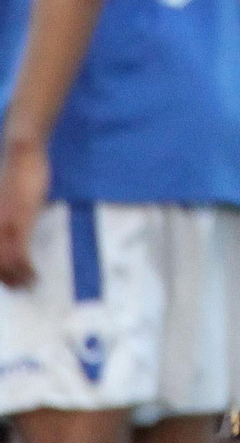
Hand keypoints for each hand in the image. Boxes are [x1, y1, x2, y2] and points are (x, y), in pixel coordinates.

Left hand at [0, 137, 48, 287]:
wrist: (20, 155)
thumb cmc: (14, 173)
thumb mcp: (7, 200)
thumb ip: (7, 217)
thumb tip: (13, 232)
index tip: (8, 279)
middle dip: (5, 279)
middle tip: (18, 287)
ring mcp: (2, 226)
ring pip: (2, 265)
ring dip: (16, 279)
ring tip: (27, 285)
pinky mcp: (18, 224)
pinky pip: (18, 256)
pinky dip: (25, 271)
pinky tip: (33, 275)